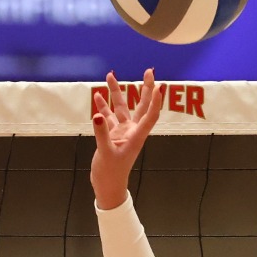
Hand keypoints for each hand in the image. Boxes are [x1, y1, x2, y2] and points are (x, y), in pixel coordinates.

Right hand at [91, 69, 163, 208]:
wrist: (107, 186)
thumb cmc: (111, 173)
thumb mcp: (106, 154)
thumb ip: (102, 134)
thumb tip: (97, 115)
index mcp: (137, 136)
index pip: (150, 115)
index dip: (156, 101)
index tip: (158, 86)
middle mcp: (132, 131)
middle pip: (142, 105)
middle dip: (145, 88)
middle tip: (149, 71)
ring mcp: (123, 131)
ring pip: (121, 107)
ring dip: (117, 92)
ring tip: (110, 75)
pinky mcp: (112, 134)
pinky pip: (108, 117)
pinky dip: (104, 107)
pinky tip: (98, 96)